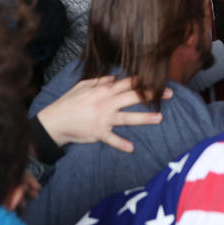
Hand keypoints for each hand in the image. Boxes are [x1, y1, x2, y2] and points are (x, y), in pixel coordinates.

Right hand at [35, 75, 171, 152]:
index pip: (127, 83)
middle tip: (169, 94)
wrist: (54, 121)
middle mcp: (106, 103)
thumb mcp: (82, 86)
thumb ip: (100, 80)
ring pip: (127, 117)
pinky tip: (131, 148)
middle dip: (151, 95)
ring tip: (159, 119)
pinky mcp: (98, 132)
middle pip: (132, 97)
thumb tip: (114, 76)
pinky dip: (121, 144)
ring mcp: (103, 118)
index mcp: (103, 90)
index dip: (143, 81)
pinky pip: (112, 139)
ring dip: (144, 118)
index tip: (157, 79)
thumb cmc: (69, 102)